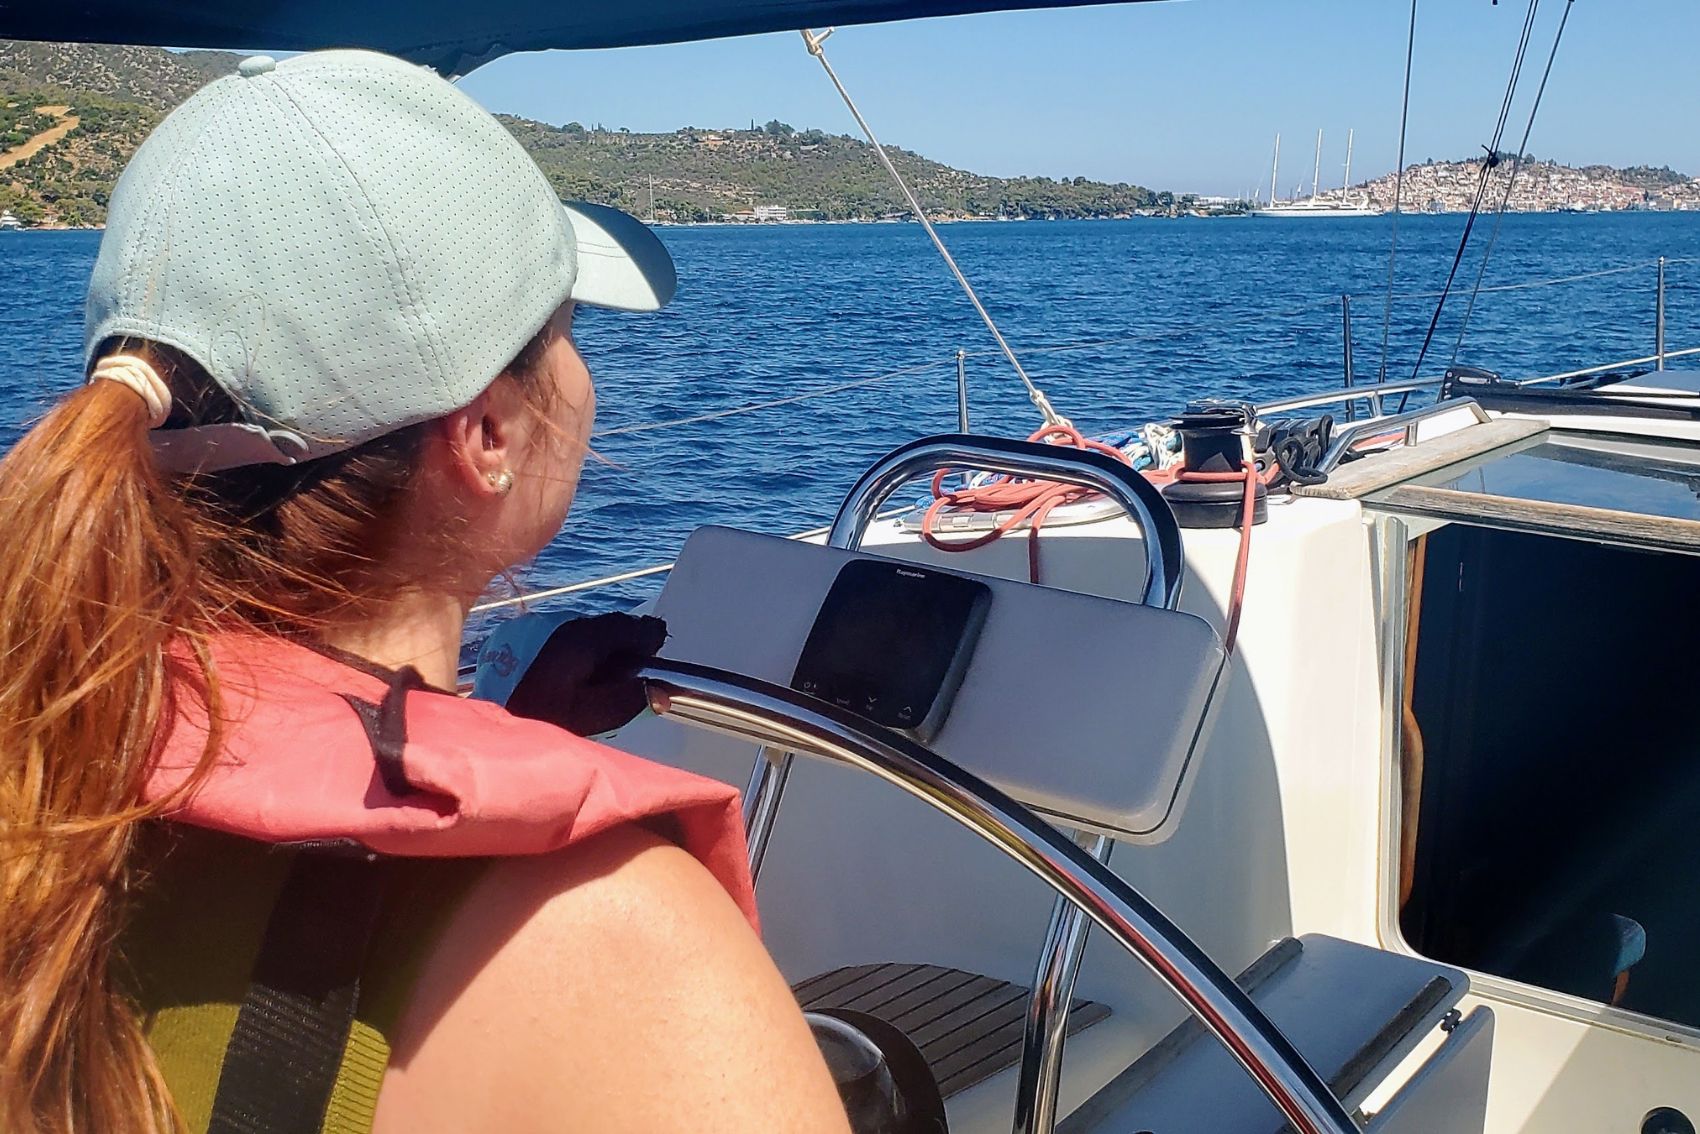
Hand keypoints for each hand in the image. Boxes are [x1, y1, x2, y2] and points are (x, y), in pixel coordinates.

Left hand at [503, 613, 667, 737]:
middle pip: (618, 630)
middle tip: (615, 690)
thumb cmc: (538, 715)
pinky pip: (574, 640)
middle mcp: (572, 623)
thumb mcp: (588, 715)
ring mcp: (552, 626)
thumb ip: (628, 700)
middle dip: (626, 656)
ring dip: (603, 658)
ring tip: (590, 692)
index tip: (646, 677)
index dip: (651, 652)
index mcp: (589, 638)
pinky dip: (582, 658)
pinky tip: (569, 685)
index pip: (641, 628)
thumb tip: (662, 690)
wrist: (485, 714)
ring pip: (596, 635)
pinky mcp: (536, 636)